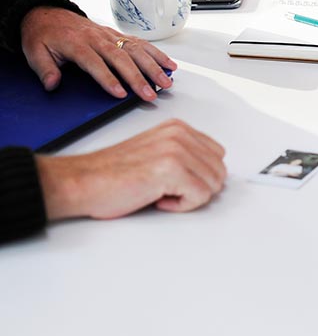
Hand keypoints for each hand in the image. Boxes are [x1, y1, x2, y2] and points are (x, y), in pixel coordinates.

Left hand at [20, 5, 175, 101]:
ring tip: (165, 81)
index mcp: (77, 44)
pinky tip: (167, 64)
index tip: (120, 93)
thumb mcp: (34, 52)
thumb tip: (52, 84)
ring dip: (153, 66)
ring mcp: (110, 36)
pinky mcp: (117, 35)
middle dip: (138, 77)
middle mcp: (97, 38)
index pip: (96, 63)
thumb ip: (44, 69)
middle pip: (122, 58)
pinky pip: (140, 43)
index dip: (108, 78)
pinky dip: (156, 53)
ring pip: (136, 50)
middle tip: (150, 93)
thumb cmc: (43, 34)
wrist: (47, 14)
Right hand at [36, 119, 226, 219]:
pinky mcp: (171, 170)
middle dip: (198, 188)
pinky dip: (182, 206)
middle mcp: (179, 135)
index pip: (217, 155)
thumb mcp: (155, 153)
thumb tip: (209, 173)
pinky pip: (200, 196)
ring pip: (213, 184)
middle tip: (168, 191)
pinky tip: (158, 199)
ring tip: (160, 193)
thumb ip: (183, 155)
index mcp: (178, 129)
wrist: (81, 181)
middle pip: (219, 170)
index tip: (176, 181)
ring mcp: (176, 150)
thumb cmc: (111, 174)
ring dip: (189, 197)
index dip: (200, 176)